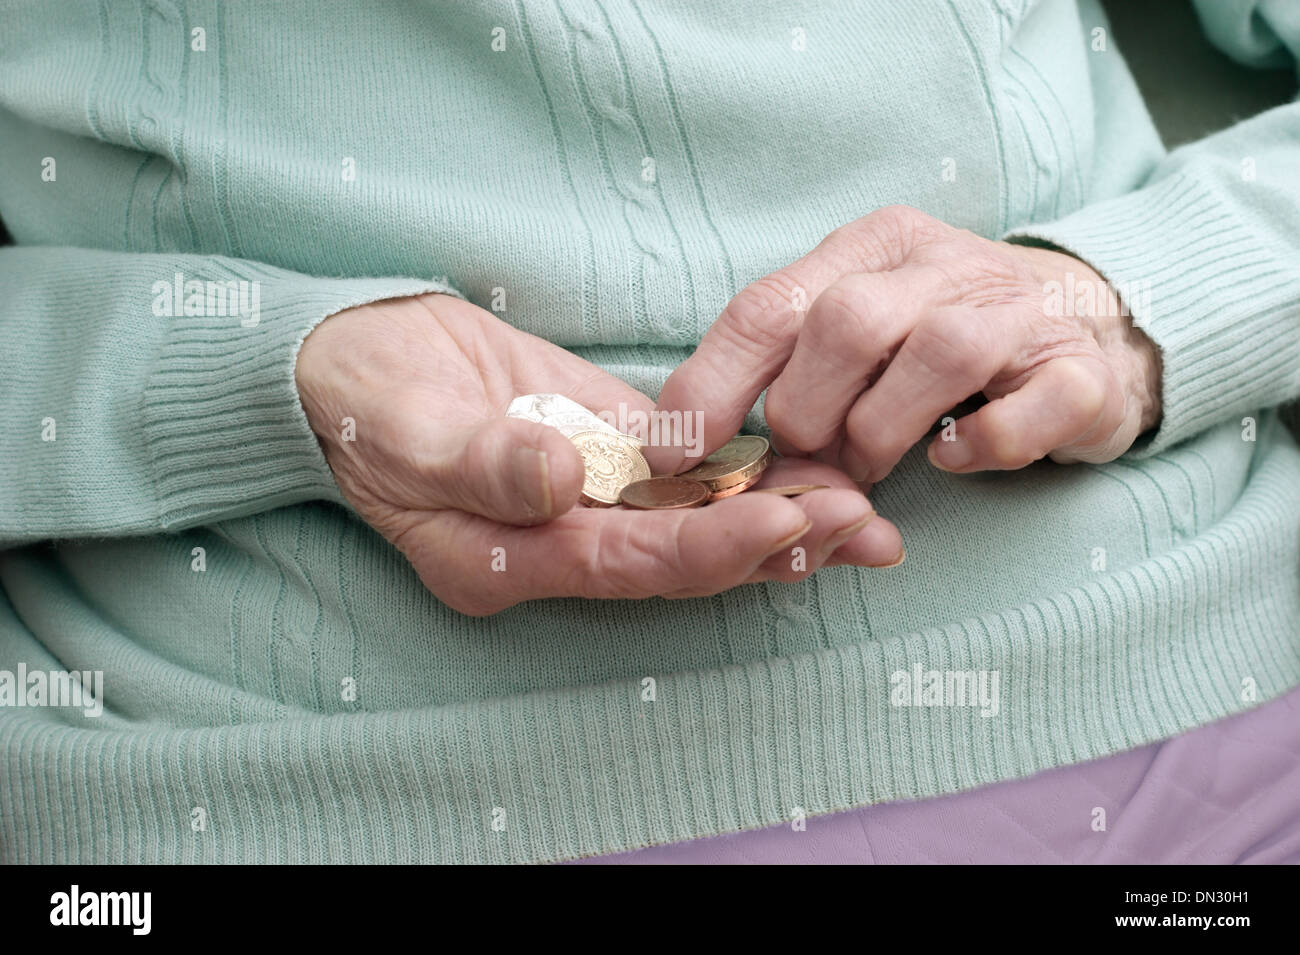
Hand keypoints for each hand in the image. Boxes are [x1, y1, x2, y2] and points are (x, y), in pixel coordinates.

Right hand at [294, 293, 903, 614]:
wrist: (349, 360)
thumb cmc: (357, 399)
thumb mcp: (405, 427)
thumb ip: (483, 461)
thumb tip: (561, 480)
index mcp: (506, 561)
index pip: (629, 564)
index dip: (712, 549)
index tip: (791, 522)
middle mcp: (559, 545)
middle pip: (683, 557)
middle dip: (776, 541)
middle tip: (865, 521)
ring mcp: (587, 500)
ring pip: (698, 520)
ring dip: (780, 512)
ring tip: (868, 508)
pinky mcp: (606, 453)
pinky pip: (686, 474)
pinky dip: (747, 472)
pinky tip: (812, 463)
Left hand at [656, 205, 1161, 482]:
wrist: (1090, 326)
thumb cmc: (935, 339)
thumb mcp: (853, 330)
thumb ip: (783, 368)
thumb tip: (696, 448)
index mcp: (868, 248)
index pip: (768, 306)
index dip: (710, 386)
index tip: (673, 455)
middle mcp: (942, 264)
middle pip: (845, 322)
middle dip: (805, 412)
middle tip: (808, 457)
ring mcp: (1019, 313)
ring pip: (938, 353)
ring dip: (882, 433)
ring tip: (871, 463)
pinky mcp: (1080, 371)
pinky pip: (1031, 409)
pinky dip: (982, 446)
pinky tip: (951, 457)